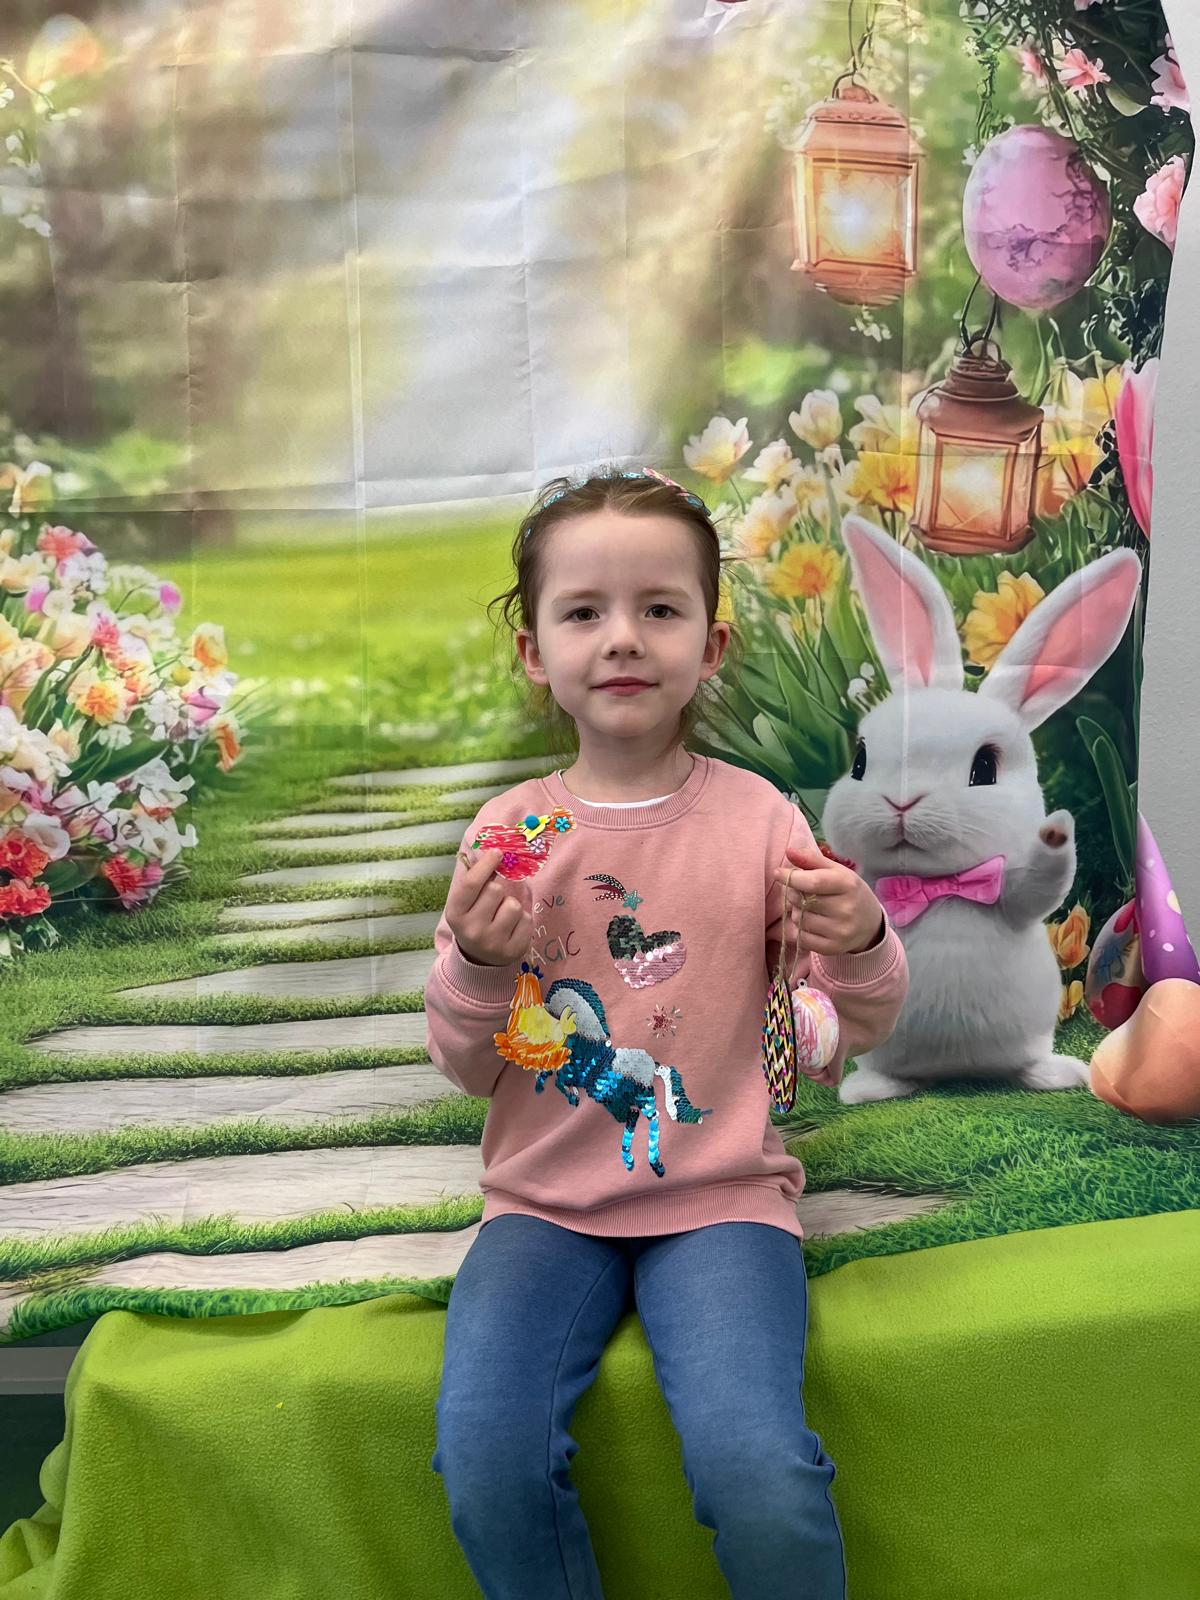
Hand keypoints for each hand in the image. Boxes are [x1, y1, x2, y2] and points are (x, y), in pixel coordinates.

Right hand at [446, 849, 532, 965]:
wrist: (479, 958)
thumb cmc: (474, 920)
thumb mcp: (465, 903)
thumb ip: (476, 880)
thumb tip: (494, 851)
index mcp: (455, 915)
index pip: (471, 884)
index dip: (486, 864)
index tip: (497, 852)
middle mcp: (472, 930)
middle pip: (495, 890)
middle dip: (498, 890)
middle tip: (494, 901)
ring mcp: (493, 943)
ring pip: (514, 905)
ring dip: (511, 905)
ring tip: (503, 916)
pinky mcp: (513, 951)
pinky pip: (527, 920)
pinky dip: (522, 920)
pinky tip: (512, 928)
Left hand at [773, 841, 884, 956]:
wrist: (870, 924)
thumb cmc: (848, 892)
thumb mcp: (836, 871)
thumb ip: (812, 859)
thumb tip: (788, 851)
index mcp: (848, 885)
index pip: (812, 882)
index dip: (790, 877)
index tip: (777, 872)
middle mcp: (846, 909)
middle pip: (802, 900)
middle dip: (793, 893)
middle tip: (800, 891)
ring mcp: (840, 931)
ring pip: (799, 919)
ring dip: (797, 911)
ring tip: (808, 907)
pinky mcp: (833, 948)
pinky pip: (802, 937)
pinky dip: (800, 929)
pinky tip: (811, 922)